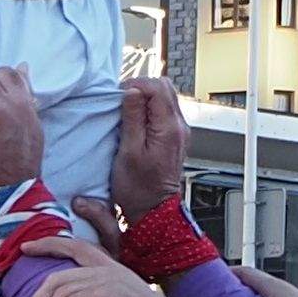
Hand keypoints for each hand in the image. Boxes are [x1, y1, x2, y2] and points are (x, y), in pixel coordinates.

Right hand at [111, 77, 190, 223]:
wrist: (154, 211)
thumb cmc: (138, 188)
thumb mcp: (128, 152)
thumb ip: (132, 119)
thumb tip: (132, 91)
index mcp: (169, 128)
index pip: (158, 87)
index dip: (136, 85)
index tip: (118, 96)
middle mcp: (179, 126)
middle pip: (165, 88)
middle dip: (141, 89)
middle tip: (120, 102)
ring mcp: (179, 131)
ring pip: (165, 98)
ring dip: (145, 99)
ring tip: (125, 113)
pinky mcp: (174, 137)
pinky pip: (164, 112)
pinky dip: (149, 110)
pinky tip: (135, 122)